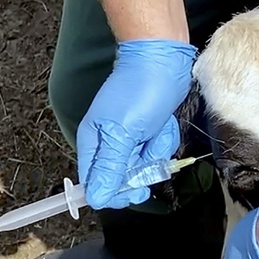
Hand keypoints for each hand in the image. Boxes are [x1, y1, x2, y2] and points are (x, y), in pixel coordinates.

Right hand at [77, 39, 196, 209]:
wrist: (164, 61)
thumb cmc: (140, 90)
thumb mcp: (123, 133)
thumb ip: (109, 167)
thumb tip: (96, 198)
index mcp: (93, 143)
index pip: (96, 185)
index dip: (116, 193)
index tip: (136, 190)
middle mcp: (108, 143)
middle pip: (123, 178)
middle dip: (143, 167)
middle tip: (149, 148)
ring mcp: (129, 137)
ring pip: (144, 165)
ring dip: (156, 150)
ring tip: (156, 127)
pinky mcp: (147, 132)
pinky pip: (156, 150)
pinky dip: (164, 139)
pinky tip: (163, 123)